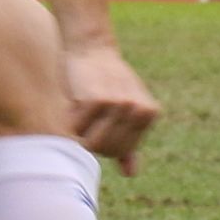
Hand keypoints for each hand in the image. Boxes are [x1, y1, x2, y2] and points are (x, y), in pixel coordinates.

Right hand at [62, 42, 160, 175]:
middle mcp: (137, 110)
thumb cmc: (106, 80)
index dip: (104, 141)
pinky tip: (74, 99)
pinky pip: (77, 129)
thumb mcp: (125, 107)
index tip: (98, 120)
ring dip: (81, 131)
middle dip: (92, 138)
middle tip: (88, 115)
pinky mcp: (96, 101)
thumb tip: (131, 174)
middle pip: (108, 150)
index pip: (120, 150)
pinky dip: (70, 119)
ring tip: (82, 108)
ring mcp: (118, 105)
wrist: (91, 46)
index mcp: (149, 113)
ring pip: (93, 144)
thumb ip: (128, 141)